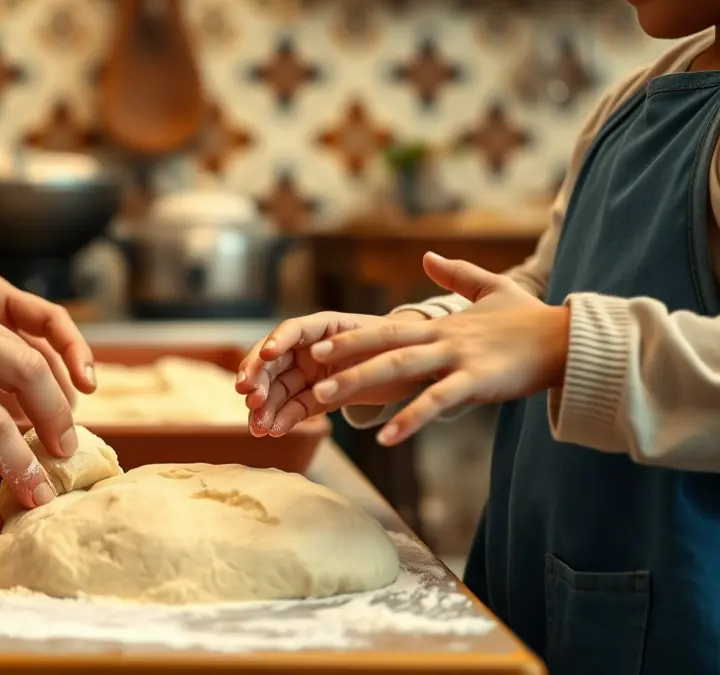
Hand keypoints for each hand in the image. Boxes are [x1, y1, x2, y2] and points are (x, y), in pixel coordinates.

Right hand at [235, 311, 428, 436]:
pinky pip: (295, 408)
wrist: (416, 367)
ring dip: (265, 407)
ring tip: (258, 426)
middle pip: (273, 361)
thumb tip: (319, 354)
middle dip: (258, 379)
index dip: (276, 340)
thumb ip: (355, 347)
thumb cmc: (399, 345)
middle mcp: (309, 348)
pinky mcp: (316, 398)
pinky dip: (283, 419)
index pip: (292, 329)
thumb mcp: (383, 340)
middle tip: (250, 398)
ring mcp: (310, 374)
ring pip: (278, 388)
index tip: (266, 354)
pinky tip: (273, 431)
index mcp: (324, 326)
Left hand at [308, 252, 568, 445]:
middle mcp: (444, 339)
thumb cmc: (531, 320)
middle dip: (345, 358)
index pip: (388, 329)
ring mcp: (459, 358)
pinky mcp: (478, 381)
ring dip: (362, 384)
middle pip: (384, 347)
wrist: (571, 340)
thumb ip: (457, 275)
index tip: (319, 345)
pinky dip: (410, 418)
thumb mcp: (493, 290)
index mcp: (443, 325)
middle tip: (310, 370)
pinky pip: (437, 401)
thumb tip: (427, 256)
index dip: (352, 337)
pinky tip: (387, 438)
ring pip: (401, 370)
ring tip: (328, 400)